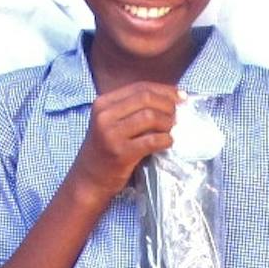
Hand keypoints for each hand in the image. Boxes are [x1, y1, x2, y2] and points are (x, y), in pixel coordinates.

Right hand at [67, 81, 177, 199]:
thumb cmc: (105, 150)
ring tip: (171, 130)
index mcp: (103, 103)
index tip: (181, 97)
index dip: (164, 90)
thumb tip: (171, 98)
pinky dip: (166, 140)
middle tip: (177, 116)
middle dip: (168, 105)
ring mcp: (111, 134)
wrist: (88, 180)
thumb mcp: (111, 123)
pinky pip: (152, 140)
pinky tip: (168, 142)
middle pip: (146, 98)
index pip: (140, 87)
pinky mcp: (121, 153)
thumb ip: (133, 109)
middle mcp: (104, 116)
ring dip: (168, 122)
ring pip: (150, 117)